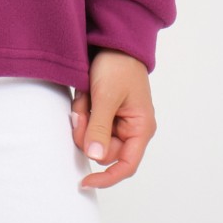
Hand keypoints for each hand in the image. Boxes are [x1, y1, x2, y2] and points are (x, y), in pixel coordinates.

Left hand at [70, 50, 155, 188]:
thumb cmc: (118, 65)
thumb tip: (94, 157)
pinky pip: (86, 122)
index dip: (107, 178)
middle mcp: (130, 129)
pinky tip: (84, 94)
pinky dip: (81, 110)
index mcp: (140, 129)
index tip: (85, 182)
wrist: (113, 40)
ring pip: (91, 136)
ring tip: (86, 96)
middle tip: (84, 109)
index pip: (126, 165)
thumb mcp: (106, 96)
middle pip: (102, 150)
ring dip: (83, 118)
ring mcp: (116, 121)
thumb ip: (100, 127)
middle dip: (87, 132)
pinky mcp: (103, 113)